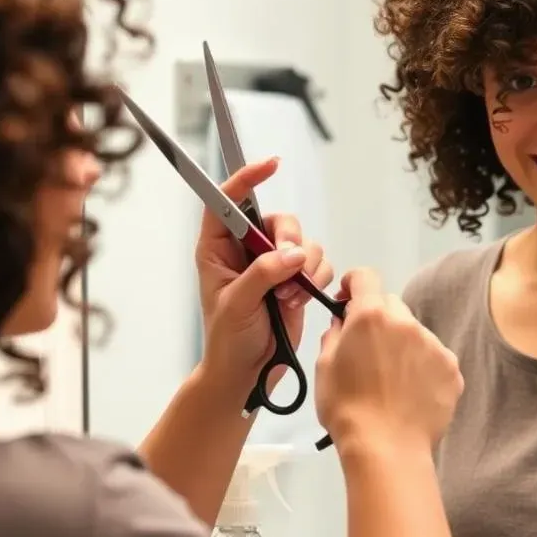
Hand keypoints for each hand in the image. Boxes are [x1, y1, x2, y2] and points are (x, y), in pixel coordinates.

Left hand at [197, 156, 333, 390]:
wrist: (249, 371)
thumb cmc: (228, 340)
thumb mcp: (237, 304)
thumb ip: (263, 274)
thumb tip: (292, 254)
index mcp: (218, 248)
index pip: (228, 201)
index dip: (247, 179)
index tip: (270, 165)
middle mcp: (247, 251)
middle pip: (278, 220)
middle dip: (289, 240)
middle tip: (288, 265)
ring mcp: (274, 264)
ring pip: (303, 242)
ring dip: (304, 266)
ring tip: (288, 295)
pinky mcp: (296, 279)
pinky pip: (318, 263)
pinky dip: (315, 279)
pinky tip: (299, 300)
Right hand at [314, 267, 463, 457]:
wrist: (386, 448)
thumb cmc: (347, 409)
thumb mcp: (324, 366)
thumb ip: (334, 333)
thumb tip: (343, 320)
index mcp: (370, 316)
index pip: (366, 277)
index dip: (354, 284)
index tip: (349, 298)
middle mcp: (406, 321)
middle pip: (391, 305)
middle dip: (379, 319)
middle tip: (368, 351)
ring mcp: (433, 344)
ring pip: (415, 332)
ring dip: (403, 344)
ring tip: (391, 380)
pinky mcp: (452, 368)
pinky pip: (434, 356)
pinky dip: (423, 367)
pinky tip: (411, 392)